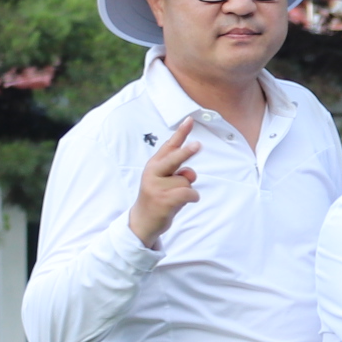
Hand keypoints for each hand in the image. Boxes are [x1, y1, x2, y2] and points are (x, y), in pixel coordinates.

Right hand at [128, 116, 200, 245]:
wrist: (143, 221)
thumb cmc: (159, 197)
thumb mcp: (166, 182)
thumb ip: (179, 173)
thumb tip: (191, 174)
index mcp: (154, 165)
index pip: (169, 146)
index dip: (181, 133)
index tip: (189, 120)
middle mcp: (153, 173)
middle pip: (175, 159)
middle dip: (187, 152)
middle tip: (198, 145)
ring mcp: (157, 187)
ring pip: (187, 181)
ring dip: (187, 190)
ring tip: (174, 197)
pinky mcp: (164, 200)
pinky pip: (190, 193)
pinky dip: (192, 198)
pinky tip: (181, 203)